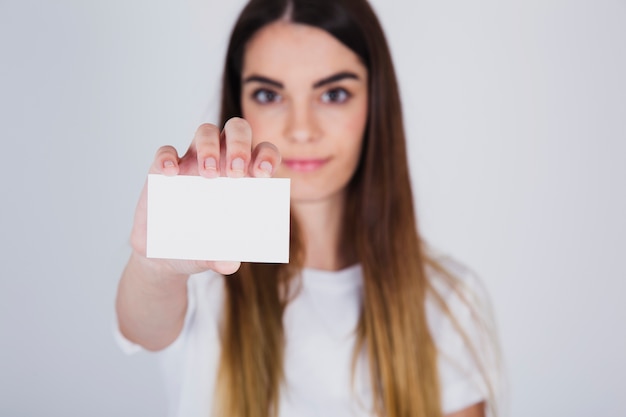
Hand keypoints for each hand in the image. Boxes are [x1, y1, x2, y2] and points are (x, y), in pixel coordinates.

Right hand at [129, 117, 280, 276]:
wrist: (166, 256)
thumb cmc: (202, 247)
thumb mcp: (213, 256)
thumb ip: (223, 258)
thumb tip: (229, 263)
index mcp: (245, 177)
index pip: (263, 152)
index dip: (267, 156)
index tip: (263, 174)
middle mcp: (222, 161)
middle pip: (236, 130)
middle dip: (239, 145)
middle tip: (235, 172)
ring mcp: (192, 161)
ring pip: (205, 132)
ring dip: (209, 146)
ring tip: (209, 174)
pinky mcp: (163, 169)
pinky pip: (166, 151)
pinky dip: (168, 158)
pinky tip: (170, 173)